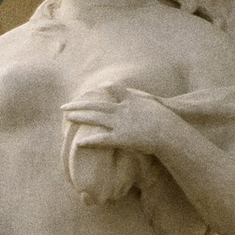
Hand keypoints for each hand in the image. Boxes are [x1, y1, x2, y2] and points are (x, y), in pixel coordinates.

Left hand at [66, 79, 181, 156]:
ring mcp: (120, 123)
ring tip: (67, 117)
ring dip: (79, 117)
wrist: (170, 131)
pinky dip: (89, 141)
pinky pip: (101, 140)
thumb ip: (145, 100)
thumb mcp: (156, 104)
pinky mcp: (121, 138)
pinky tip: (78, 144)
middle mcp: (122, 109)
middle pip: (96, 104)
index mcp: (131, 100)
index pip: (112, 90)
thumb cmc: (166, 119)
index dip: (101, 91)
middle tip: (64, 106)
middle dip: (79, 104)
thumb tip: (142, 97)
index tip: (91, 91)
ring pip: (94, 118)